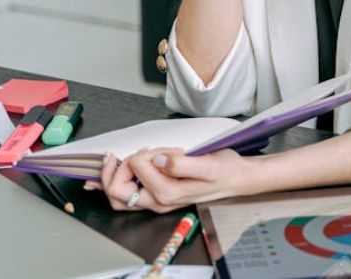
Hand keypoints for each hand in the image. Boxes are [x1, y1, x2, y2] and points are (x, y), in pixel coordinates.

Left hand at [93, 147, 249, 212]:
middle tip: (138, 152)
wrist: (235, 179)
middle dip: (119, 167)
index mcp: (167, 193)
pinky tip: (117, 170)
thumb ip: (181, 164)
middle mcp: (158, 201)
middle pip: (116, 191)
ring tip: (126, 159)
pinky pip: (126, 195)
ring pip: (117, 196)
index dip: (143, 154)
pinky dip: (116, 182)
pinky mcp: (157, 197)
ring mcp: (156, 201)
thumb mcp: (208, 164)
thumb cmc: (224, 171)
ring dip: (114, 176)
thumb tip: (159, 160)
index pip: (135, 169)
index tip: (162, 149)